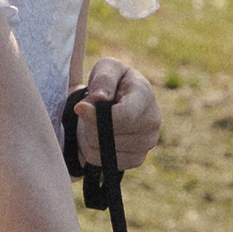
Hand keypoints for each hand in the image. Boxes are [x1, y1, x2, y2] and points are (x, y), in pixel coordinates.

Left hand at [69, 55, 160, 172]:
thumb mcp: (105, 69)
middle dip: (92, 125)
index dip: (98, 115)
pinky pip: (107, 163)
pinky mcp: (138, 158)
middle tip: (91, 112)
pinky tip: (102, 138)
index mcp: (145, 94)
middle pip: (111, 134)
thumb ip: (103, 79)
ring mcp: (148, 142)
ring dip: (92, 138)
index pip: (125, 115)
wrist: (115, 103)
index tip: (79, 108)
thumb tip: (99, 98)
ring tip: (98, 123)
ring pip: (106, 150)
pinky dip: (97, 152)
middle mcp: (153, 120)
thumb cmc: (110, 82)